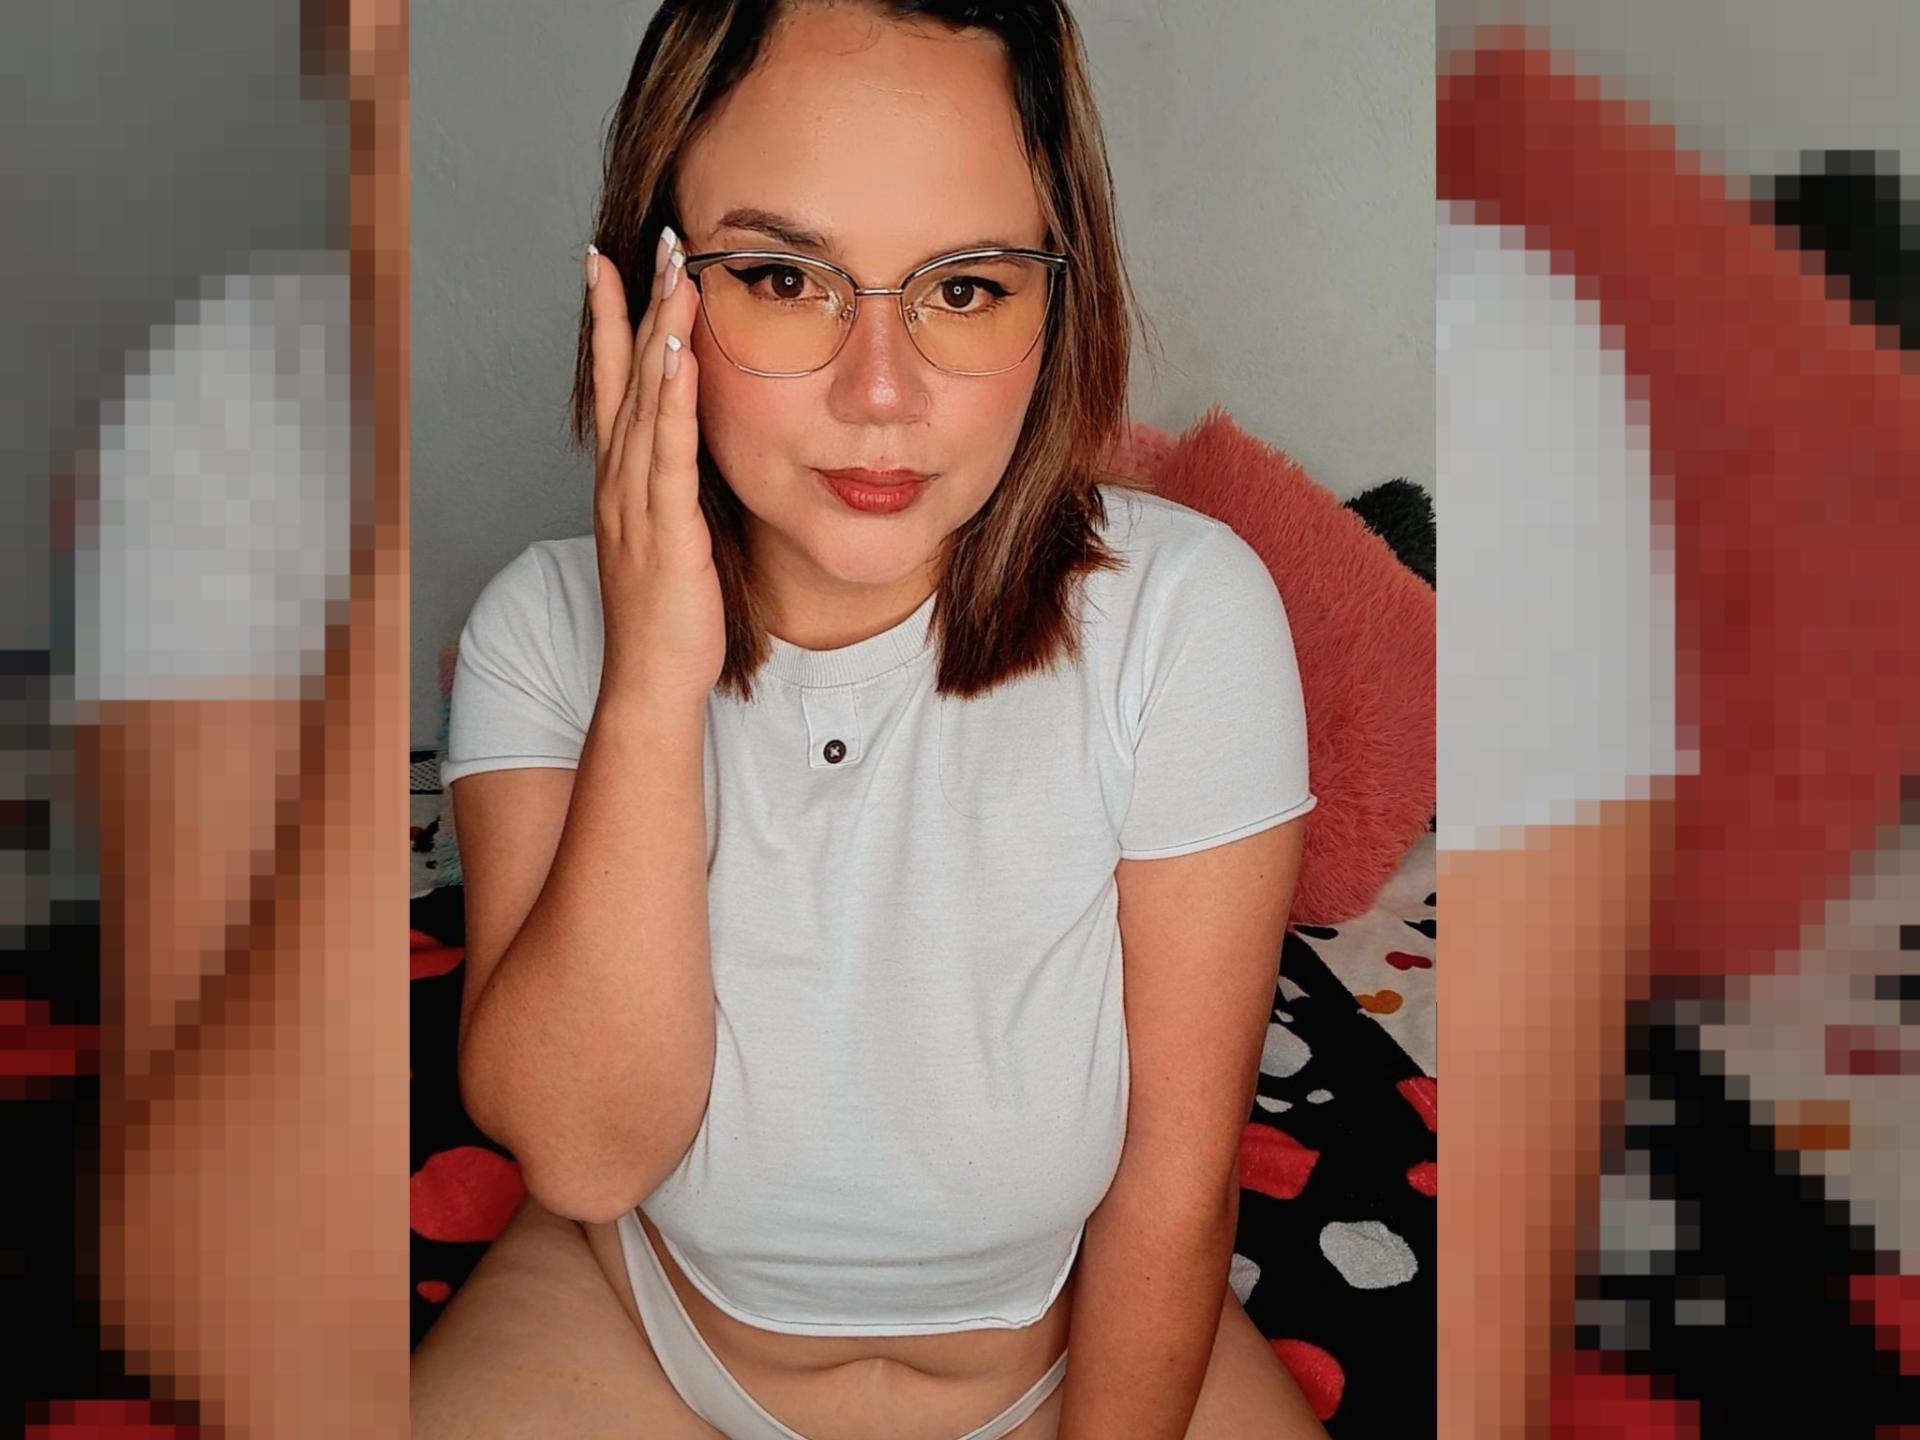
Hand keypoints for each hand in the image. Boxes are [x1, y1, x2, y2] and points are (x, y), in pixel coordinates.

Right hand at [586, 228, 725, 704]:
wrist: (651, 682)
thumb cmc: (669, 618)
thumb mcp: (672, 537)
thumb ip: (676, 490)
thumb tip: (694, 451)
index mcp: (623, 480)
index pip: (614, 383)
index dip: (611, 320)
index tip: (612, 260)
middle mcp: (620, 480)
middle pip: (626, 375)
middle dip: (639, 302)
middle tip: (655, 239)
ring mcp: (636, 501)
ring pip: (645, 401)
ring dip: (657, 332)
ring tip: (672, 272)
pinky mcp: (665, 528)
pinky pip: (667, 453)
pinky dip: (671, 400)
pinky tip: (678, 356)